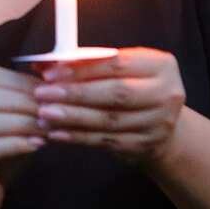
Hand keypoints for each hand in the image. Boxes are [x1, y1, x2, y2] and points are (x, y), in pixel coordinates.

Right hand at [0, 66, 44, 208]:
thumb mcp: (0, 124)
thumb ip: (16, 105)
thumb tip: (51, 89)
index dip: (21, 81)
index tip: (50, 91)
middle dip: (24, 102)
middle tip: (53, 110)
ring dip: (23, 123)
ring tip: (47, 128)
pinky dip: (17, 144)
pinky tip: (37, 146)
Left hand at [32, 49, 185, 167]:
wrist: (158, 123)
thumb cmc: (129, 87)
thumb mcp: (118, 69)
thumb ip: (87, 63)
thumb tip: (44, 63)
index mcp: (161, 65)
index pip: (117, 64)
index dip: (81, 68)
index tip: (49, 72)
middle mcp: (167, 93)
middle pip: (116, 93)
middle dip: (75, 93)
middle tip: (42, 94)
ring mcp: (159, 123)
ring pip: (109, 120)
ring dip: (72, 117)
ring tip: (44, 114)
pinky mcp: (146, 145)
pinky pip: (106, 141)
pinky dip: (78, 137)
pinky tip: (56, 133)